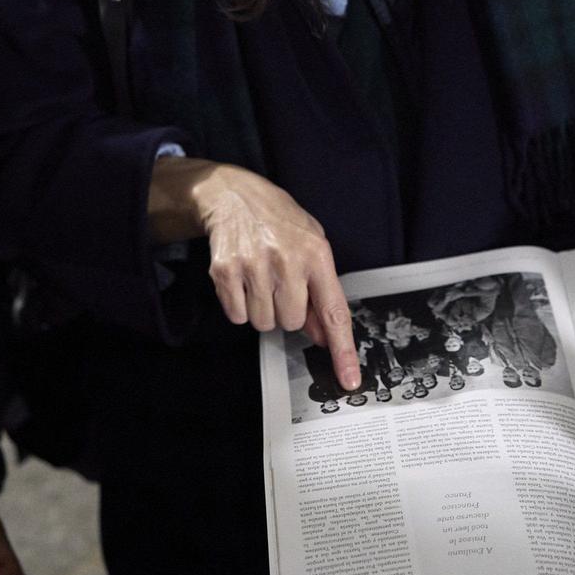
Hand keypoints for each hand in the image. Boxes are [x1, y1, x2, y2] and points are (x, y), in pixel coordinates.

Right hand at [147, 158, 360, 390]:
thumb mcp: (311, 246)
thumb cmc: (279, 222)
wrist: (234, 196)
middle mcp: (287, 261)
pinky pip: (238, 316)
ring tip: (261, 278)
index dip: (342, 350)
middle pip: (292, 322)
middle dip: (286, 311)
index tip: (349, 379)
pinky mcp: (225, 272)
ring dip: (263, 309)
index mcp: (317, 255)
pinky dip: (240, 306)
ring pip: (264, 323)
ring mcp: (254, 266)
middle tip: (280, 284)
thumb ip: (320, 292)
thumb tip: (321, 336)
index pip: (334, 312)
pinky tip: (243, 279)